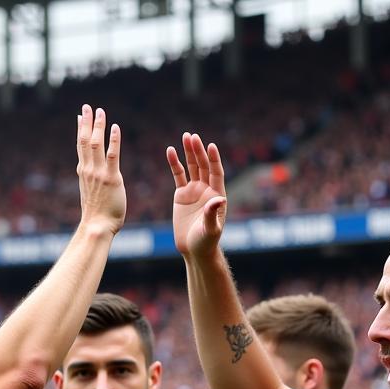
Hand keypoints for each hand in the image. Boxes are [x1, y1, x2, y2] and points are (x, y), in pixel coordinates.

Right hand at [77, 104, 125, 235]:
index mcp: (84, 173)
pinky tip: (115, 127)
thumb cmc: (96, 216)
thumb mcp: (91, 195)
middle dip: (86, 122)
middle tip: (87, 106)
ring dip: (98, 126)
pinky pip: (112, 155)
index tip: (80, 116)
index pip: (80, 147)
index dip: (80, 130)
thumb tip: (91, 179)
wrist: (97, 227)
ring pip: (96, 144)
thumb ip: (92, 183)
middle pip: (84, 141)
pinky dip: (113, 140)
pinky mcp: (111, 179)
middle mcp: (89, 170)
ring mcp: (99, 174)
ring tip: (100, 111)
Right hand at [166, 132, 226, 259]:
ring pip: (191, 167)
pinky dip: (174, 163)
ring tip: (185, 137)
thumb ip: (213, 214)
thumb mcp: (211, 229)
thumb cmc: (206, 242)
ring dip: (188, 152)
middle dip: (198, 151)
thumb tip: (219, 199)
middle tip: (192, 137)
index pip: (216, 172)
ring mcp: (194, 191)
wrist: (194, 250)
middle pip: (203, 166)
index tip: (210, 146)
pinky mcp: (181, 195)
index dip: (214, 159)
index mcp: (217, 195)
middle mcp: (206, 190)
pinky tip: (170, 151)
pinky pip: (178, 175)